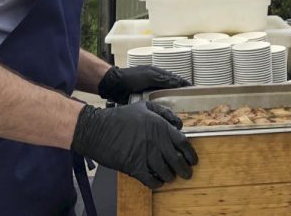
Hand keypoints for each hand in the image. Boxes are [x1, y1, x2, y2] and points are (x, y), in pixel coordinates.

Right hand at [72, 102, 197, 188]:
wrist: (97, 129)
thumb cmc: (119, 117)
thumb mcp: (143, 106)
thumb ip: (163, 112)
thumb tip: (178, 123)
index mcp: (159, 126)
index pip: (182, 142)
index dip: (190, 153)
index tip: (193, 160)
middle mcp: (155, 141)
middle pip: (176, 160)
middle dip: (184, 169)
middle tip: (187, 173)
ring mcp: (145, 155)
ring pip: (165, 171)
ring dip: (170, 176)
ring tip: (171, 177)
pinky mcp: (134, 166)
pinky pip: (150, 179)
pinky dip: (156, 183)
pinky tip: (158, 182)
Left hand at [98, 65, 189, 103]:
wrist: (114, 85)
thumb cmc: (131, 78)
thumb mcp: (149, 76)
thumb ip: (164, 79)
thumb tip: (179, 83)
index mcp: (158, 74)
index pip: (175, 79)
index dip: (185, 84)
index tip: (195, 90)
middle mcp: (155, 82)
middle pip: (171, 88)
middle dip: (180, 94)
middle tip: (190, 104)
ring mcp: (149, 91)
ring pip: (165, 97)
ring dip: (171, 102)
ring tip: (181, 111)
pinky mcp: (144, 100)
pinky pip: (156, 104)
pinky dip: (162, 107)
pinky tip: (166, 114)